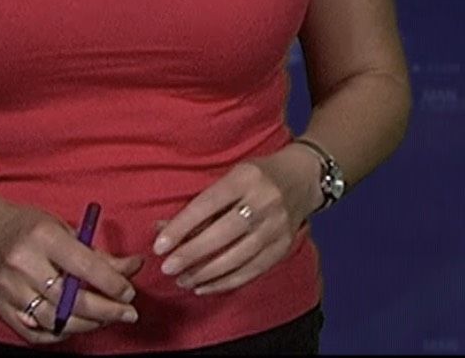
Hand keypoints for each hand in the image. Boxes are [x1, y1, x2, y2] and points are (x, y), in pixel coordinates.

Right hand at [0, 200, 142, 344]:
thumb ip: (97, 253)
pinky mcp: (0, 307)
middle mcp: (24, 264)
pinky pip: (34, 332)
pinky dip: (58, 334)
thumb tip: (133, 267)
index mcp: (44, 237)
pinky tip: (76, 326)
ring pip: (55, 320)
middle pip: (71, 300)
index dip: (112, 284)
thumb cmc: (28, 227)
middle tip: (128, 313)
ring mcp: (9, 289)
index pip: (85, 267)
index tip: (129, 293)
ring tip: (106, 320)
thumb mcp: (64, 229)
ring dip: (87, 324)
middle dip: (106, 311)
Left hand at [153, 151, 315, 296]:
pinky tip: (204, 286)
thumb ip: (198, 205)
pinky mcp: (284, 245)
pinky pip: (252, 270)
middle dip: (191, 254)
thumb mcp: (230, 178)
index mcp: (247, 178)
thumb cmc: (257, 177)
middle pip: (223, 233)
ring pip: (238, 256)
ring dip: (206, 272)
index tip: (159, 246)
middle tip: (167, 268)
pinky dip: (225, 282)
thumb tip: (162, 230)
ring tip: (182, 280)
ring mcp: (278, 225)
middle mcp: (266, 200)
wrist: (304, 177)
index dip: (181, 227)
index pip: (208, 204)